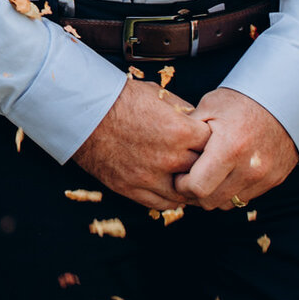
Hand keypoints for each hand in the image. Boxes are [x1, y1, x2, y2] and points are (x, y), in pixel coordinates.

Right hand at [71, 77, 210, 209]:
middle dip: (206, 165)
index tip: (210, 141)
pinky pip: (164, 203)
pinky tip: (173, 187)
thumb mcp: (158, 95)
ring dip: (191, 186)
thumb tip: (201, 124)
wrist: (84, 113)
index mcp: (179, 131)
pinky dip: (172, 197)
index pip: (215, 145)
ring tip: (191, 178)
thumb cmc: (120, 100)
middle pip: (205, 171)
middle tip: (206, 161)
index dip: (214, 142)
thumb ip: (184, 113)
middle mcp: (169, 157)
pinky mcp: (133, 189)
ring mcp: (151, 177)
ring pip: (187, 193)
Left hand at [173, 88, 298, 209]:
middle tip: (190, 176)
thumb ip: (188, 133)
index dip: (182, 184)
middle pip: (211, 201)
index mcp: (229, 147)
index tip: (179, 174)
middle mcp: (250, 167)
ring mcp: (265, 176)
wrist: (283, 98)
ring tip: (209, 174)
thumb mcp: (208, 108)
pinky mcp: (274, 180)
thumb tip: (168, 150)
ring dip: (215, 194)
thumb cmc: (241, 100)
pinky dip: (232, 190)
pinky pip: (245, 197)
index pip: (197, 188)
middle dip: (195, 192)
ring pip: (228, 203)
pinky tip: (227, 173)